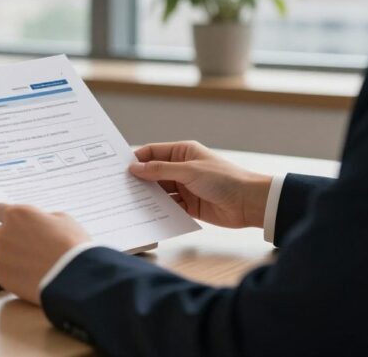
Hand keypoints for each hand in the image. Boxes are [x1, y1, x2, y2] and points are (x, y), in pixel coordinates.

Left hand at [0, 204, 90, 304]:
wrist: (74, 277)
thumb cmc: (71, 245)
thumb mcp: (62, 220)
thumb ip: (41, 219)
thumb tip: (37, 224)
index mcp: (17, 215)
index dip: (8, 217)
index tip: (14, 223)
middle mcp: (3, 233)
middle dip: (10, 238)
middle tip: (29, 246)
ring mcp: (0, 256)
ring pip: (1, 254)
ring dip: (12, 257)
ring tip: (34, 264)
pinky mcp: (2, 276)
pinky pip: (4, 272)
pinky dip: (14, 274)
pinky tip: (31, 276)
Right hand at [129, 141, 272, 228]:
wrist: (249, 203)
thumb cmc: (223, 179)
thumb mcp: (189, 171)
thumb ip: (160, 170)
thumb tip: (135, 168)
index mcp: (183, 152)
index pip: (153, 152)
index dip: (137, 159)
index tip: (119, 169)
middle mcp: (182, 168)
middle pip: (153, 173)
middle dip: (139, 180)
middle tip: (119, 188)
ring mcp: (185, 188)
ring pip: (159, 191)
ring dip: (148, 196)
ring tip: (128, 202)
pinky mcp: (189, 206)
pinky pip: (169, 207)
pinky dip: (159, 210)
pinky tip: (146, 214)